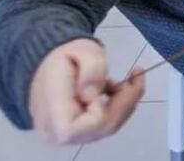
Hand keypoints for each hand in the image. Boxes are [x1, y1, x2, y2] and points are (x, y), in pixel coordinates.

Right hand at [29, 39, 144, 144]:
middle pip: (102, 127)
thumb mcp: (81, 49)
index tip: (107, 87)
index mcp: (51, 111)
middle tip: (135, 74)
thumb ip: (92, 67)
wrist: (49, 63)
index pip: (80, 128)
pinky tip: (115, 89)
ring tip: (121, 80)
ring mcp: (68, 135)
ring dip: (123, 102)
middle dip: (126, 101)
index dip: (102, 111)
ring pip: (108, 127)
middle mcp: (56, 131)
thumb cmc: (64, 55)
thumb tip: (94, 94)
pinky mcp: (79, 132)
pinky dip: (118, 106)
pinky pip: (106, 124)